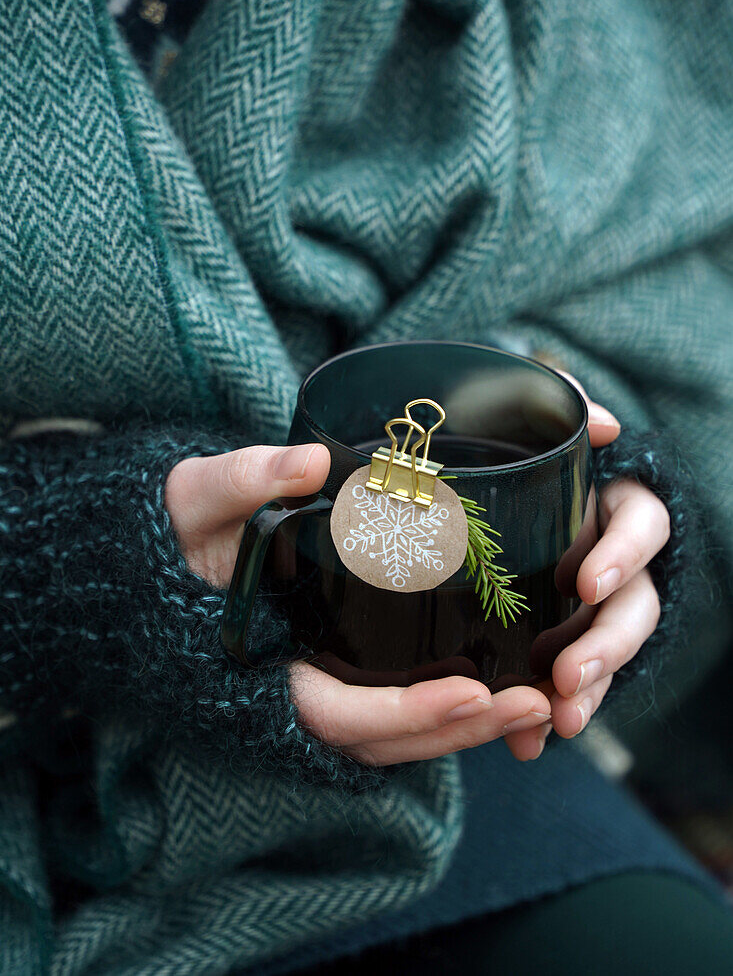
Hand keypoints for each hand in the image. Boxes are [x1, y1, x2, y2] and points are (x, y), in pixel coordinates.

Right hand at [165, 384, 668, 766]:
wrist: (188, 545)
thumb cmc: (188, 528)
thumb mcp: (200, 497)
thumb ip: (244, 480)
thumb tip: (311, 462)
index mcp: (265, 662)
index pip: (336, 713)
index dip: (402, 715)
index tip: (471, 691)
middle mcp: (301, 686)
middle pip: (390, 739)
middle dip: (462, 730)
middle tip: (535, 703)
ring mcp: (330, 681)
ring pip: (406, 731)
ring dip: (474, 724)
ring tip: (543, 698)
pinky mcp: (353, 663)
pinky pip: (407, 700)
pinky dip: (457, 702)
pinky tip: (511, 676)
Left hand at [502, 377, 669, 762]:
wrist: (476, 501)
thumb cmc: (510, 458)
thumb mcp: (527, 428)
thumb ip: (565, 414)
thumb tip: (607, 422)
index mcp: (613, 509)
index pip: (643, 526)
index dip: (623, 555)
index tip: (586, 584)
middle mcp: (614, 560)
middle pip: (636, 607)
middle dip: (608, 645)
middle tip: (569, 677)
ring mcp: (593, 605)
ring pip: (610, 653)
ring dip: (590, 689)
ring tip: (559, 724)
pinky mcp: (565, 640)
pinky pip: (570, 683)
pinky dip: (550, 714)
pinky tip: (527, 744)